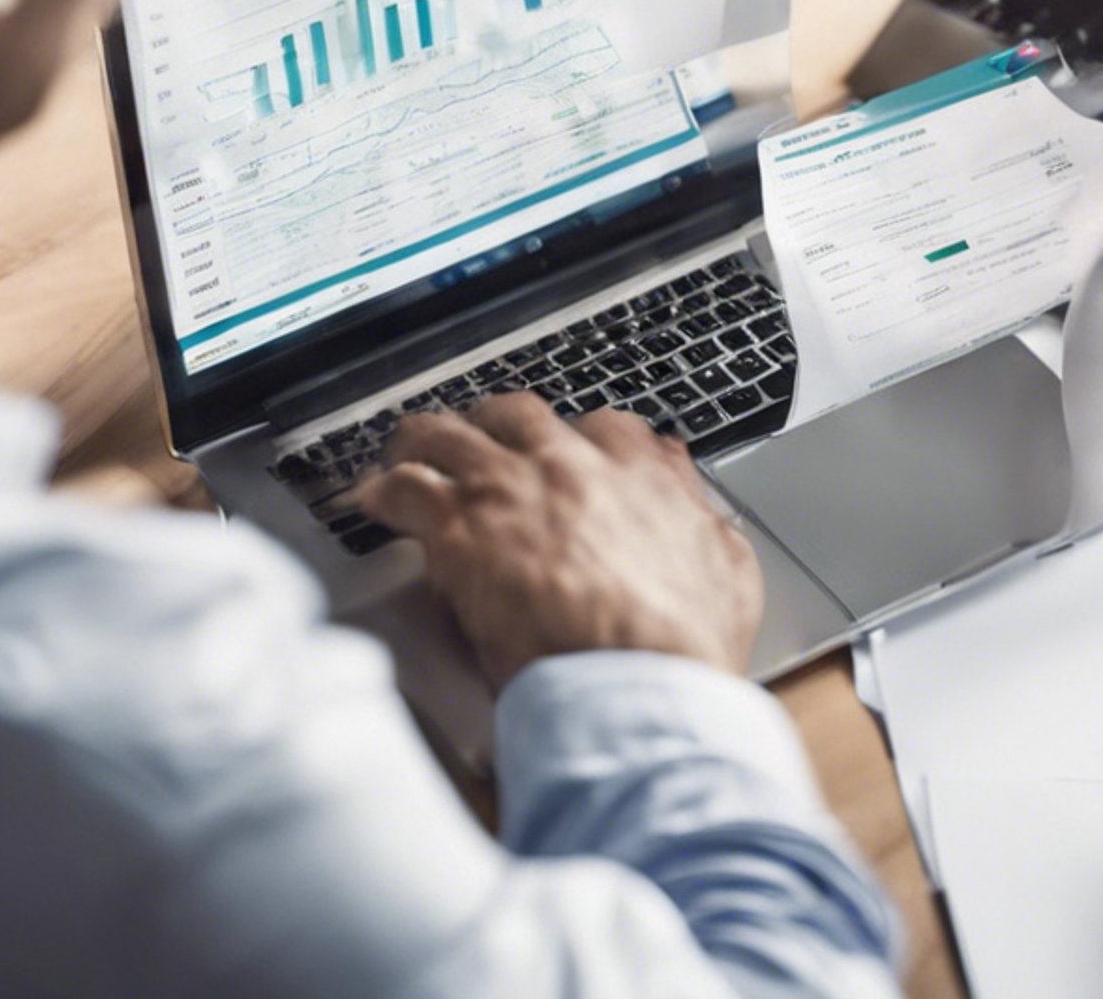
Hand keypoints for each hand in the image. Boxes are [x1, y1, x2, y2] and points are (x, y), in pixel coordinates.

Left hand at [357, 395, 762, 690]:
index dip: (578, 441)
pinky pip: (406, 488)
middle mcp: (572, 465)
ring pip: (452, 435)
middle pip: (520, 416)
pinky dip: (385, 489)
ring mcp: (512, 489)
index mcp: (640, 473)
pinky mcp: (460, 529)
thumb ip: (708, 528)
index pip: (605, 429)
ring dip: (427, 439)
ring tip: (408, 447)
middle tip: (480, 441)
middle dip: (496, 424)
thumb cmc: (683, 646)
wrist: (639, 687)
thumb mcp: (728, 571)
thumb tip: (702, 512)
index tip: (566, 455)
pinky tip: (373, 497)